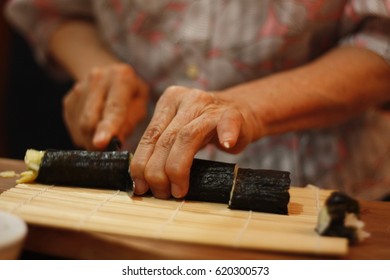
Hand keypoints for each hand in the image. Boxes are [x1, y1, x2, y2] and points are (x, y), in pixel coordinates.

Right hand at [63, 63, 148, 149]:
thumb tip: (116, 142)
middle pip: (90, 119)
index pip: (113, 107)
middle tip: (106, 152)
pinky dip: (84, 136)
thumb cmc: (131, 94)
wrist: (110, 74)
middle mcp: (98, 78)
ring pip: (80, 126)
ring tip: (104, 137)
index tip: (101, 143)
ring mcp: (79, 88)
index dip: (107, 127)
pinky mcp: (68, 100)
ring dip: (91, 140)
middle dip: (96, 142)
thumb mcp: (140, 105)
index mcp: (121, 77)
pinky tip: (95, 129)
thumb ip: (130, 122)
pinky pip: (73, 127)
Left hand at [130, 86, 255, 198]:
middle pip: (165, 138)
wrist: (241, 112)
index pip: (150, 136)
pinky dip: (227, 134)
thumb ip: (162, 148)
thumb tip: (140, 181)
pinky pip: (228, 123)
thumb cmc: (207, 129)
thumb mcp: (180, 131)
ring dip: (178, 168)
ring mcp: (211, 107)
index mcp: (169, 102)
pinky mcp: (234, 114)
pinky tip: (226, 144)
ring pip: (187, 136)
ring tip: (178, 190)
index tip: (140, 186)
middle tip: (161, 194)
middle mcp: (187, 100)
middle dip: (157, 172)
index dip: (141, 163)